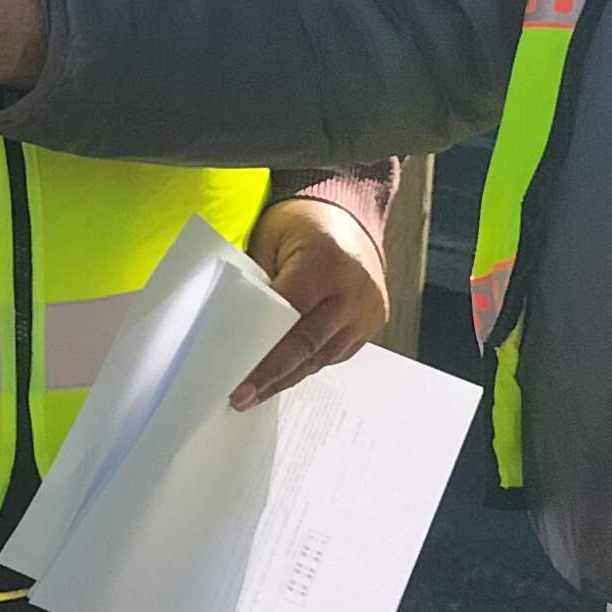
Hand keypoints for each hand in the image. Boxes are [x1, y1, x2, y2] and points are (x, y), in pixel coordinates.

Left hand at [234, 196, 392, 408]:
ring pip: (323, 356)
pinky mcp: (374, 321)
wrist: (346, 213)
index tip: (238, 378)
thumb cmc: (299, 226)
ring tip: (258, 393)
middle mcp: (353, 290)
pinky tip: (286, 375)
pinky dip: (309, 364)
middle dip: (272, 376)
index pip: (287, 318)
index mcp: (324, 263)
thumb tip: (237, 338)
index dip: (262, 352)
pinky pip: (337, 352)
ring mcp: (369, 309)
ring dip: (289, 376)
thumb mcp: (269, 245)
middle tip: (242, 398)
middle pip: (307, 345)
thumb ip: (260, 289)